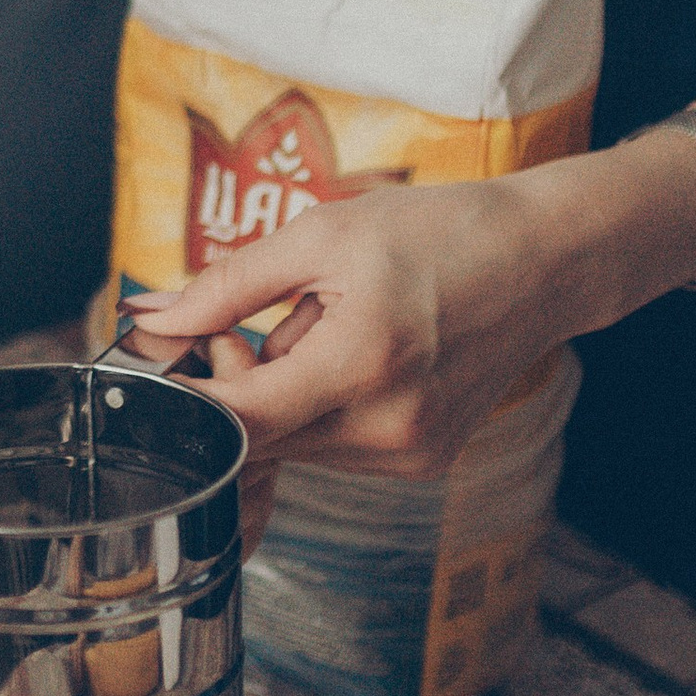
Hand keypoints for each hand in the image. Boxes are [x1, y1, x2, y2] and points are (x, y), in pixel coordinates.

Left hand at [117, 173, 585, 480]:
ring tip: (323, 330)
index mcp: (363, 364)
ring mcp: (410, 455)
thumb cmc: (438, 234)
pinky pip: (335, 448)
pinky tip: (355, 357)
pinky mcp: (423, 462)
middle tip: (256, 323)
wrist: (544, 262)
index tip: (168, 359)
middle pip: (262, 438)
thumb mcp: (322, 235)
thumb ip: (227, 284)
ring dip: (282, 399)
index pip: (239, 421)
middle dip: (238, 386)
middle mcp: (389, 429)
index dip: (188, 396)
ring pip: (295, 446)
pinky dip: (321, 409)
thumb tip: (152, 316)